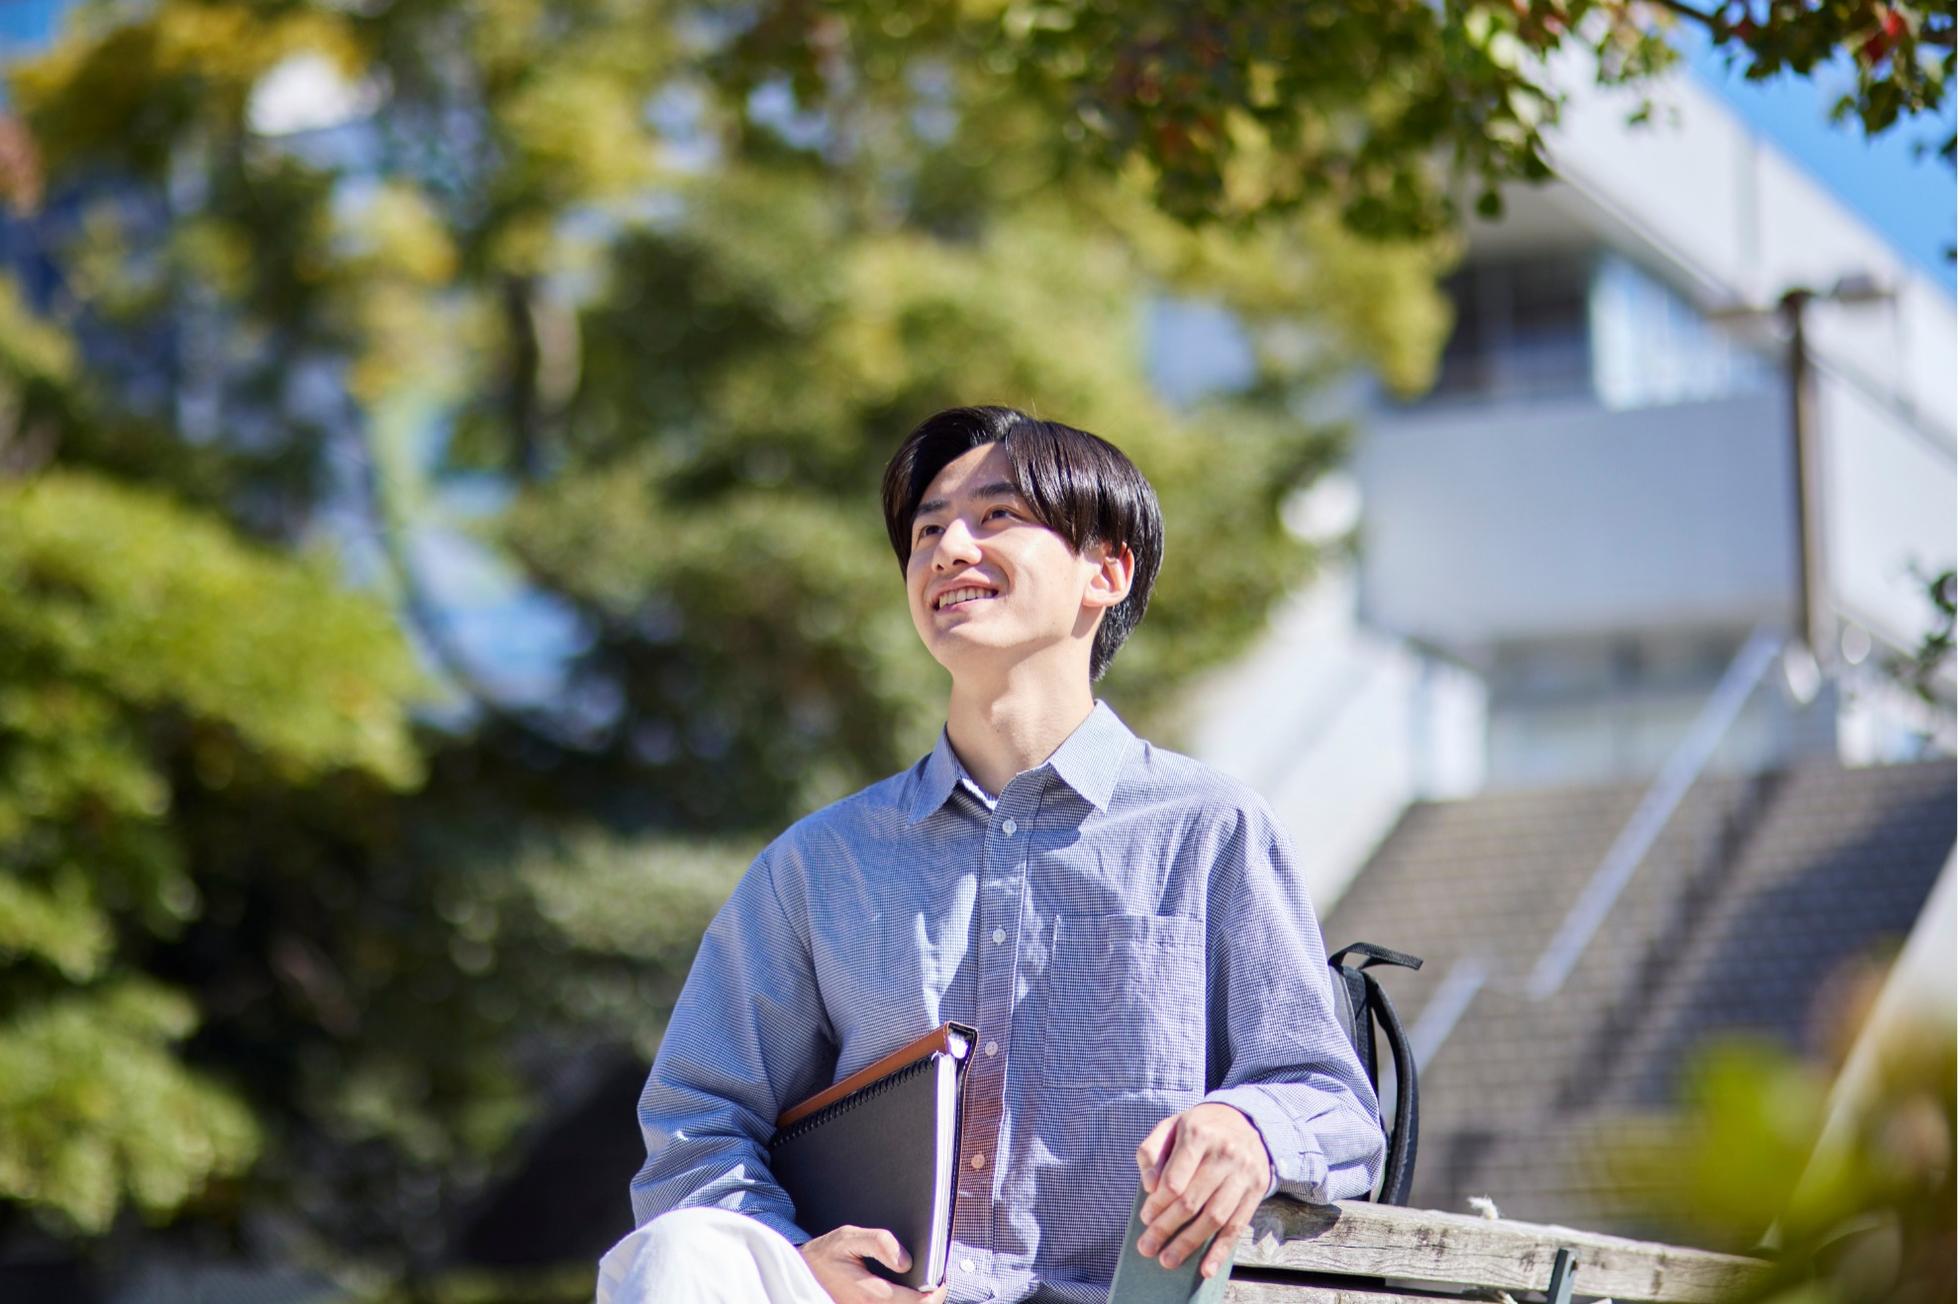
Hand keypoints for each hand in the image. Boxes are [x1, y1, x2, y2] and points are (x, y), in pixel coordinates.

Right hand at [797, 1225, 948, 1303]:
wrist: (804, 1271)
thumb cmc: (827, 1253)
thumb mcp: (849, 1236)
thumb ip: (879, 1243)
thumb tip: (906, 1261)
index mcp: (866, 1293)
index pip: (911, 1303)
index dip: (933, 1294)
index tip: (941, 1281)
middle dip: (930, 1300)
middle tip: (938, 1282)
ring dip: (917, 1303)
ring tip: (926, 1286)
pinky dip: (905, 1303)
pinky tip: (910, 1293)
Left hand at [1133, 1102, 1270, 1279]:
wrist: (1245, 1120)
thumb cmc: (1199, 1128)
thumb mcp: (1170, 1127)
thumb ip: (1151, 1153)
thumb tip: (1149, 1186)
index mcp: (1198, 1134)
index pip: (1174, 1180)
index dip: (1157, 1204)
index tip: (1145, 1218)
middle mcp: (1224, 1153)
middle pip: (1192, 1202)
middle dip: (1166, 1229)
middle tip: (1147, 1247)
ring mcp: (1243, 1173)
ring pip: (1214, 1217)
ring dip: (1189, 1243)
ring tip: (1168, 1260)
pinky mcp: (1257, 1190)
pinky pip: (1237, 1226)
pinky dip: (1221, 1250)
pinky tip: (1206, 1268)